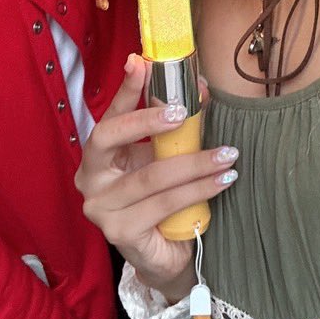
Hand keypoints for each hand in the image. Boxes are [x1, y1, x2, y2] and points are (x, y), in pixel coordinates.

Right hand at [76, 55, 237, 302]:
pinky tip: (223, 180)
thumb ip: (178, 125)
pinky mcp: (120, 233)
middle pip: (109, 138)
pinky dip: (199, 189)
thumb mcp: (168, 156)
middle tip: (182, 112)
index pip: (108, 117)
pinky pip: (166, 203)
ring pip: (152, 175)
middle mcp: (90, 180)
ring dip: (195, 162)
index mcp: (99, 157)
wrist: (166, 255)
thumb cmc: (163, 200)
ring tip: (228, 154)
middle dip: (147, 118)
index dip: (123, 90)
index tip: (139, 63)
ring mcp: (101, 209)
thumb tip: (200, 86)